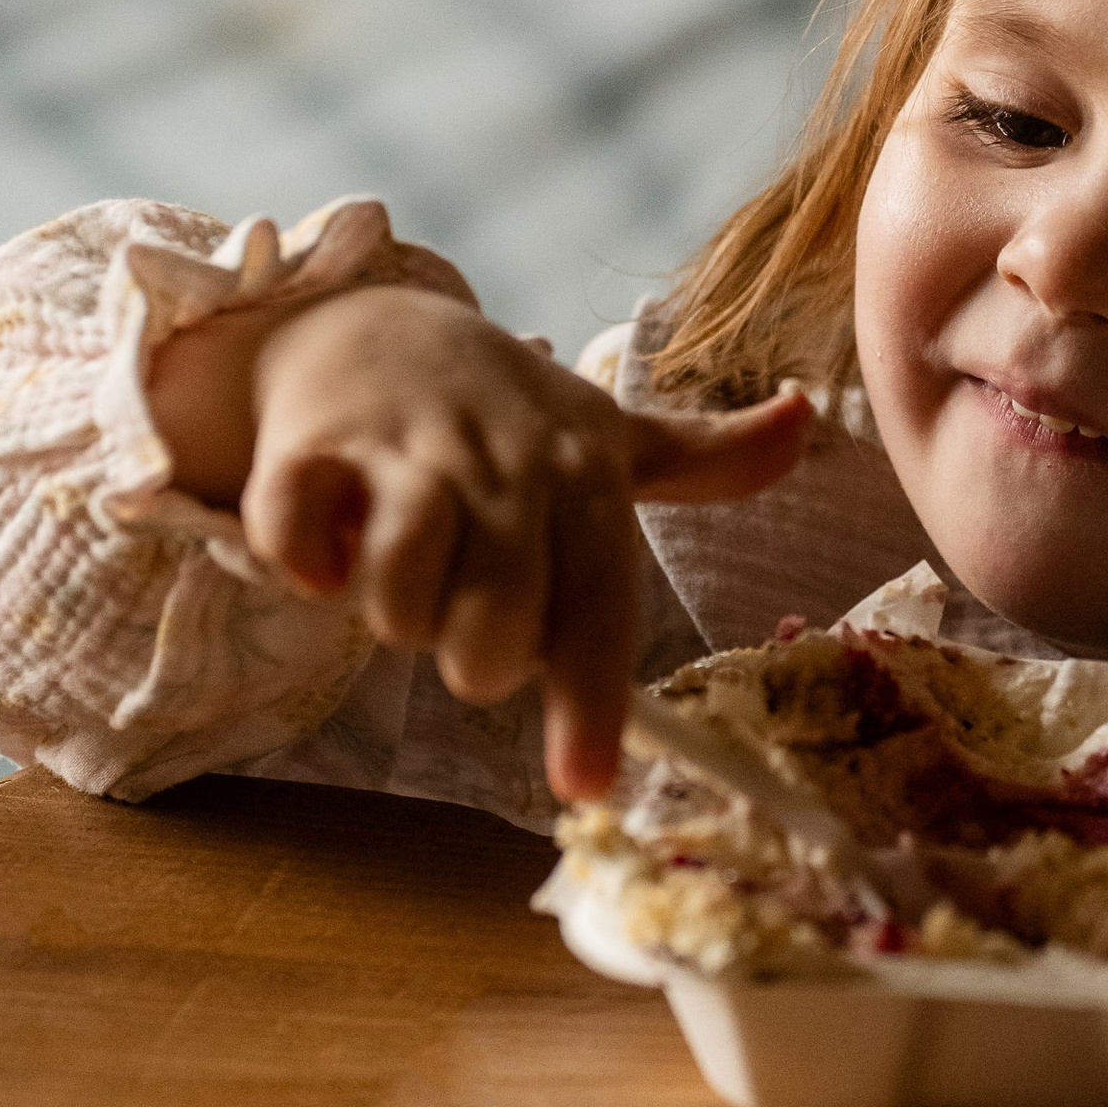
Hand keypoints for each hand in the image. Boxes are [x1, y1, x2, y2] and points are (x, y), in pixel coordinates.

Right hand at [160, 283, 810, 802]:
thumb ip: (705, 457)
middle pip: (493, 631)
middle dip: (476, 658)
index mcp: (580, 477)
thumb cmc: (504, 409)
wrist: (373, 320)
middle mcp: (500, 467)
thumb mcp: (605, 429)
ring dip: (395, 616)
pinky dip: (306, 562)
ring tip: (403, 572)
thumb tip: (806, 423)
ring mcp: (402, 455)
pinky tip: (322, 549)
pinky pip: (301, 540)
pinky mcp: (308, 450)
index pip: (598, 607)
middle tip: (465, 614)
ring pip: (402, 598)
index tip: (587, 786)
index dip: (591, 702)